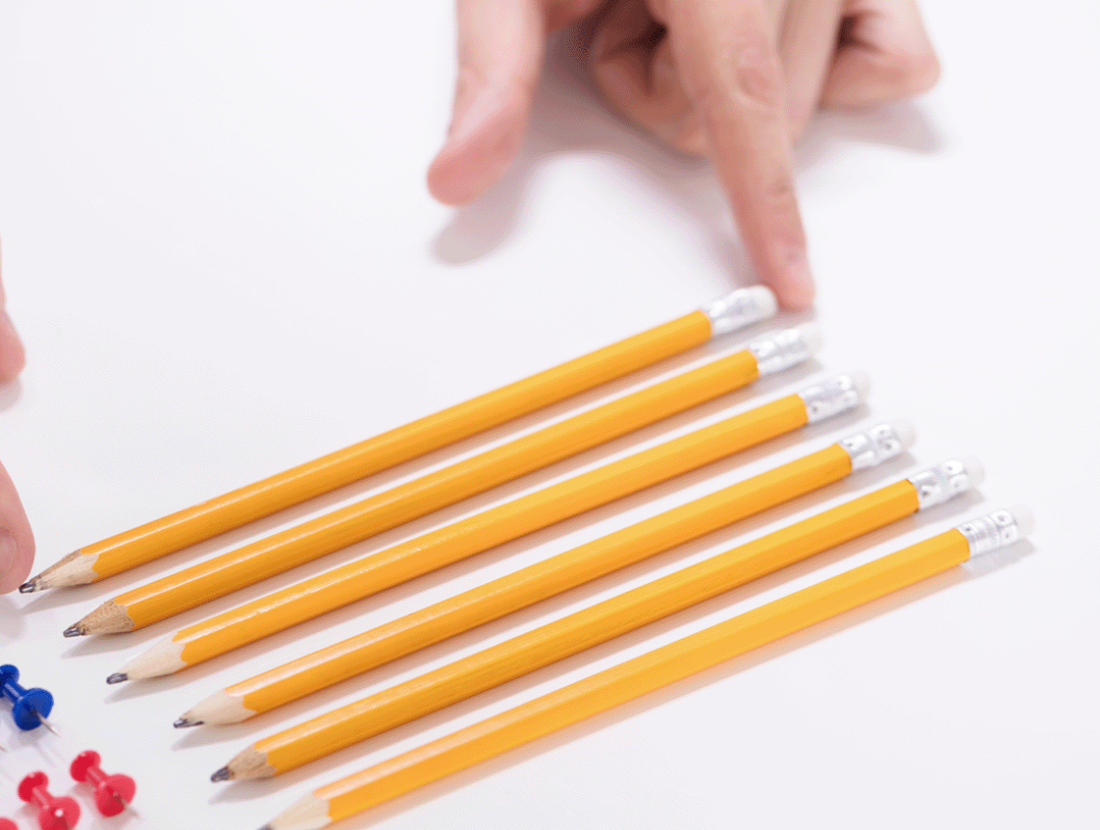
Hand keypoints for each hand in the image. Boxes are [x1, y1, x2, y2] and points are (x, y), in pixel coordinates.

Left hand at [426, 0, 939, 309]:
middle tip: (629, 15)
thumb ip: (490, 77)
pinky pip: (898, 57)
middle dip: (671, 93)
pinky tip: (767, 23)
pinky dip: (834, 66)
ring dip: (734, 74)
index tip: (789, 279)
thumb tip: (455, 181)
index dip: (762, 203)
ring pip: (811, 97)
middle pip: (754, 117)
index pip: (744, 101)